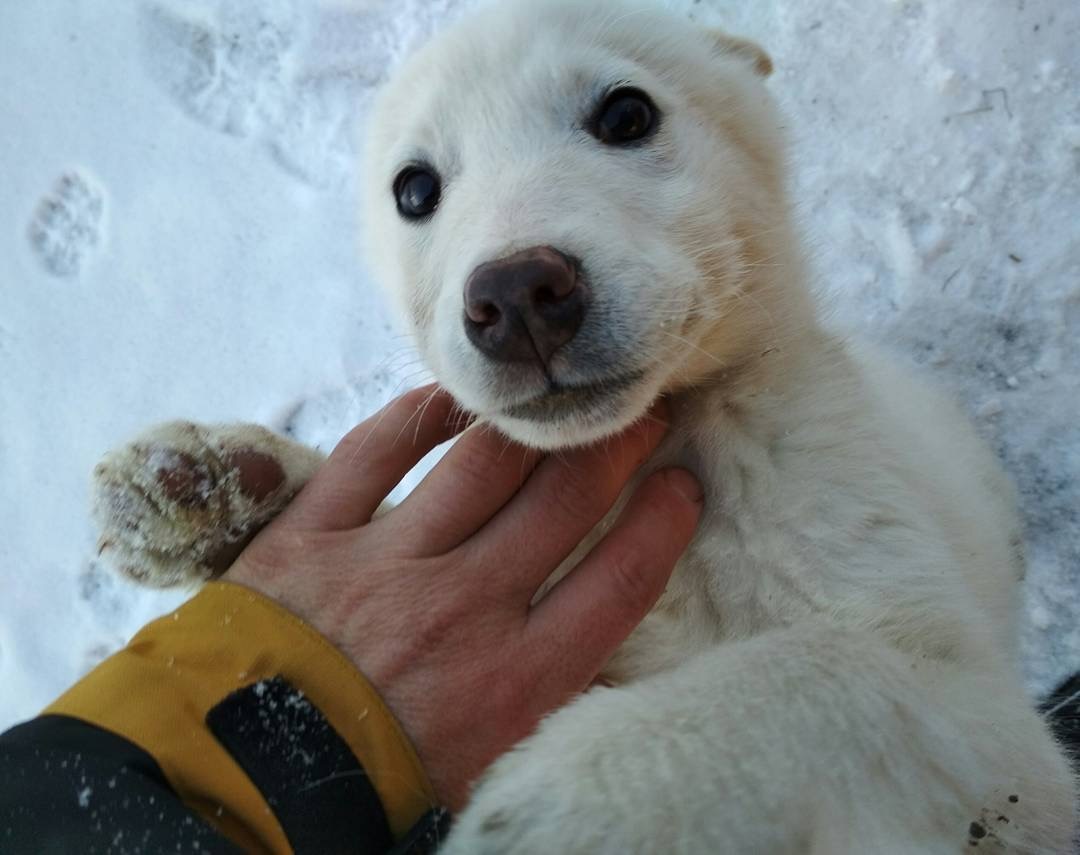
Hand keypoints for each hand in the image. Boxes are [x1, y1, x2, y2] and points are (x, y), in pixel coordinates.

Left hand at [224, 386, 701, 808]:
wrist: (244, 786)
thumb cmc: (376, 779)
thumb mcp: (487, 761)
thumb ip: (542, 690)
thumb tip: (592, 631)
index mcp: (512, 680)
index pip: (618, 582)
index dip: (663, 522)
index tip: (682, 484)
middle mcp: (461, 610)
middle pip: (565, 500)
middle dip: (617, 446)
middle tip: (640, 413)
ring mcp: (384, 563)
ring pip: (484, 462)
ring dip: (537, 424)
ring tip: (561, 396)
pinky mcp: (312, 534)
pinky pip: (377, 448)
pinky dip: (423, 413)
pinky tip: (457, 399)